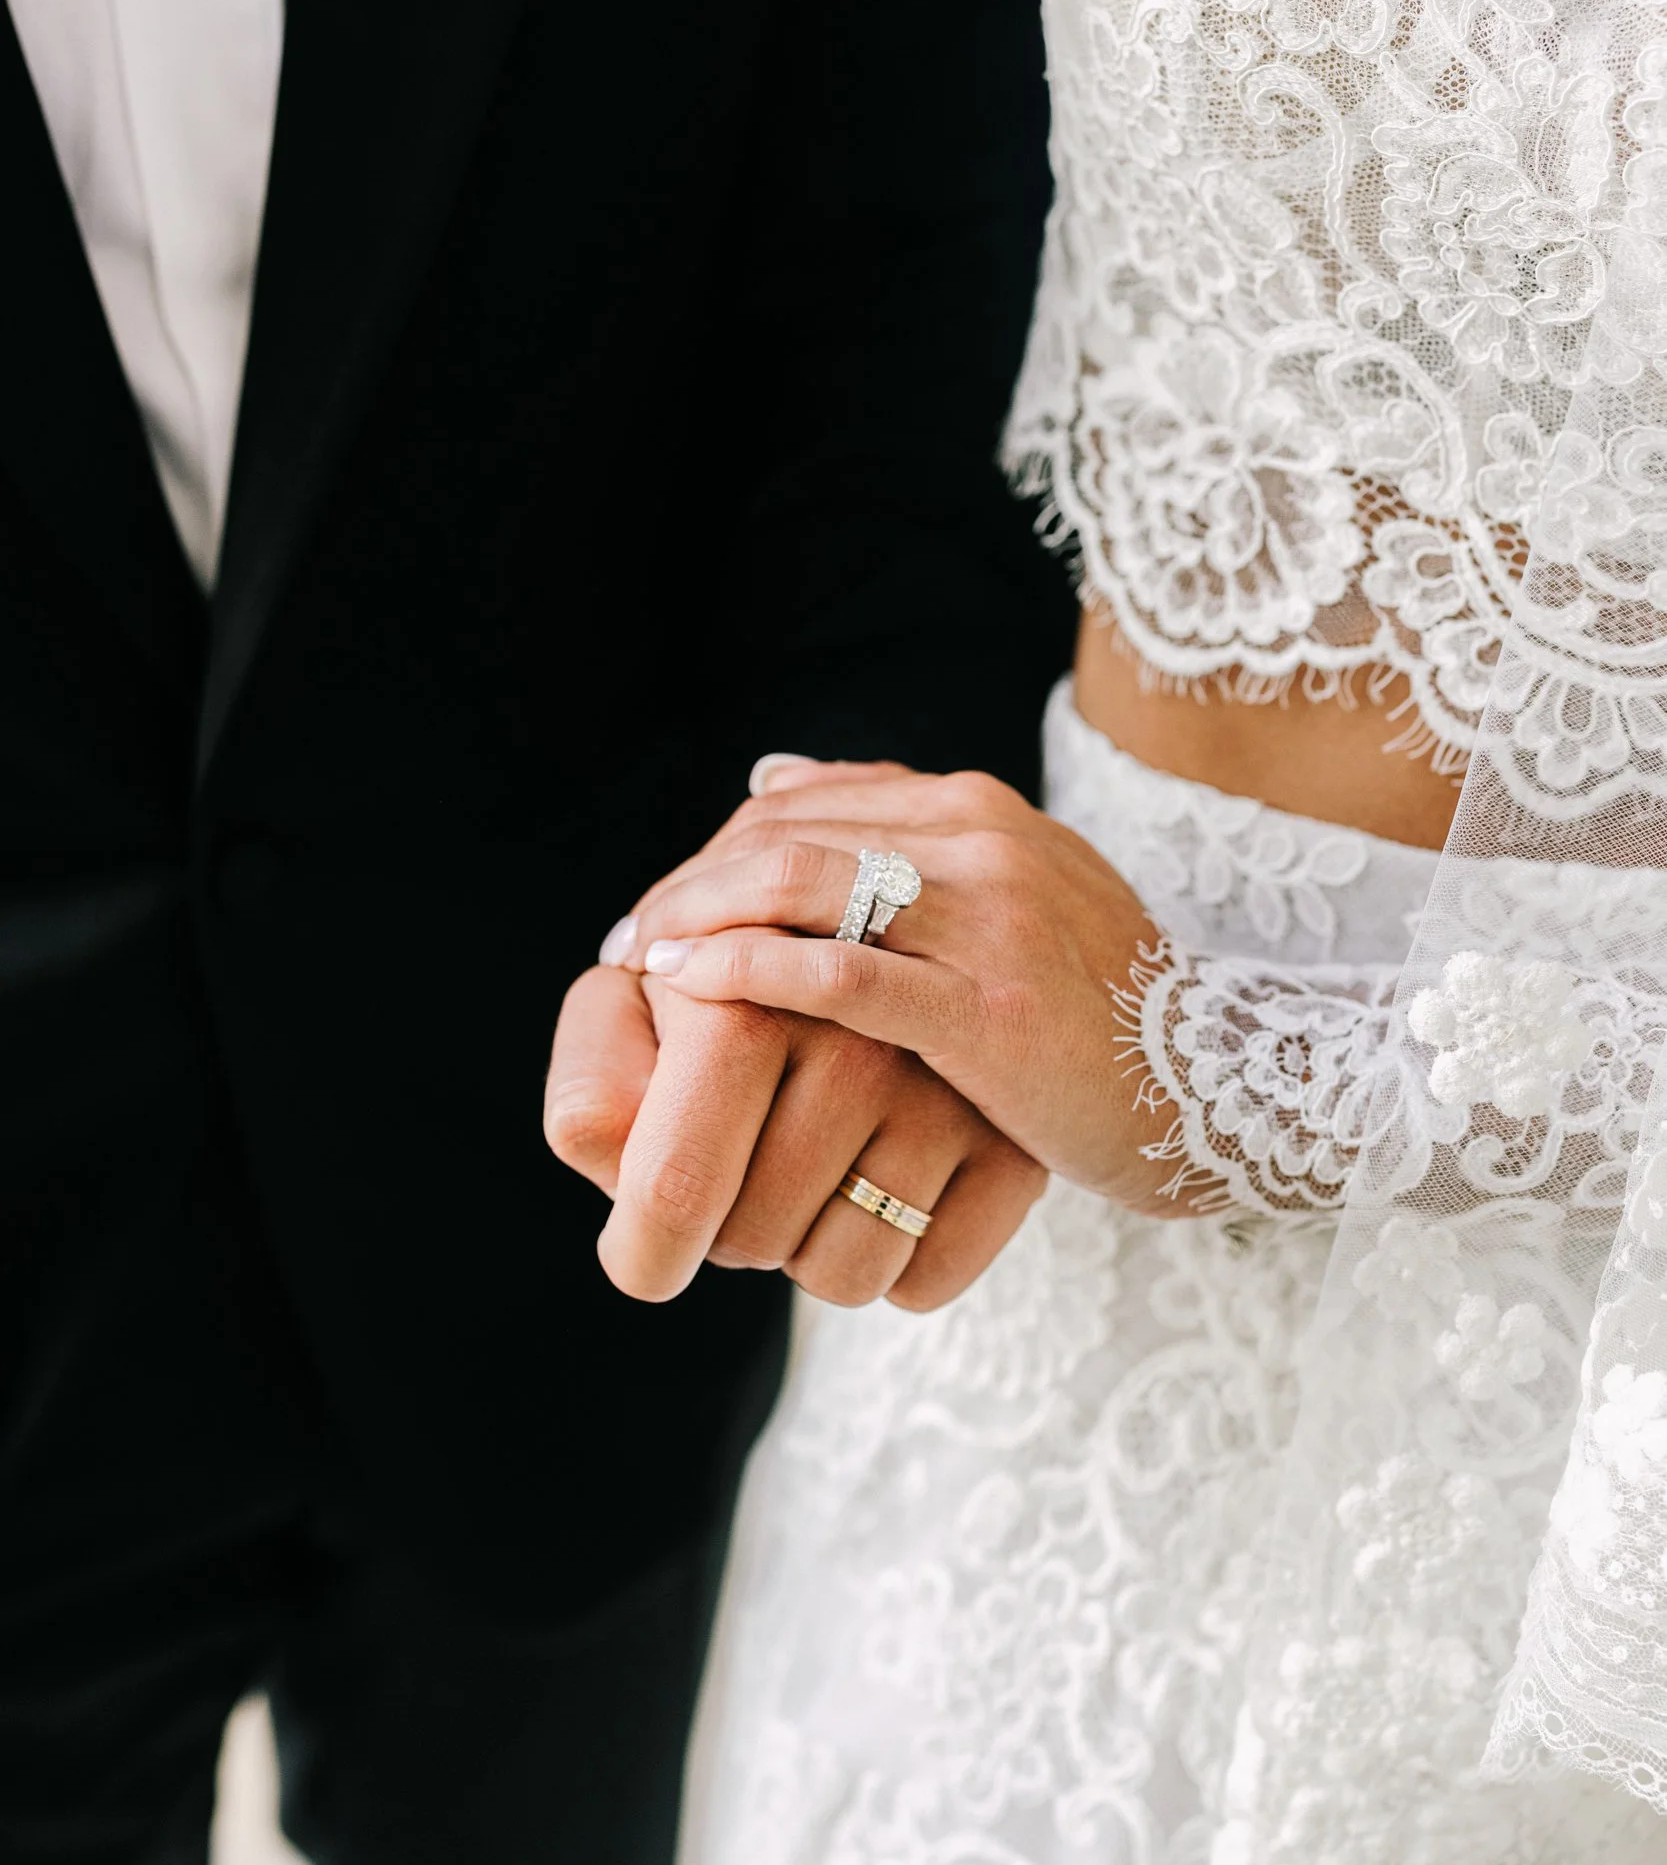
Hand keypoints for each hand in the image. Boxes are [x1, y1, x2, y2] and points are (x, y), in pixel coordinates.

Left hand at [544, 963, 1044, 1307]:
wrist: (904, 941)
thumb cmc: (733, 991)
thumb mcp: (641, 1008)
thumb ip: (600, 1079)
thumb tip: (619, 1155)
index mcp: (745, 1001)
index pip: (672, 1188)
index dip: (644, 1252)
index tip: (645, 1260)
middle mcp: (855, 1043)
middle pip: (754, 1243)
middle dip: (730, 1234)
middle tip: (749, 1167)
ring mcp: (947, 1097)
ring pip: (844, 1274)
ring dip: (816, 1252)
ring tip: (820, 1172)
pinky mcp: (1016, 1144)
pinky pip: (926, 1283)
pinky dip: (898, 1267)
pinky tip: (888, 1194)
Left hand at [607, 762, 1182, 1213]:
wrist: (1221, 1087)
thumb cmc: (1094, 1008)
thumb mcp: (1007, 896)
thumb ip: (896, 838)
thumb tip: (770, 777)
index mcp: (978, 811)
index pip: (808, 805)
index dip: (716, 851)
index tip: (663, 908)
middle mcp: (983, 840)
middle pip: (789, 835)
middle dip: (691, 883)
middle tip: (630, 937)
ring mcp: (990, 918)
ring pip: (802, 884)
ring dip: (701, 917)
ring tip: (643, 960)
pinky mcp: (987, 1007)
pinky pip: (841, 970)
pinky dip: (750, 969)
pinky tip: (694, 985)